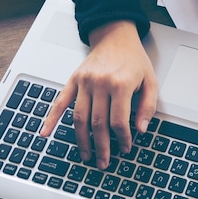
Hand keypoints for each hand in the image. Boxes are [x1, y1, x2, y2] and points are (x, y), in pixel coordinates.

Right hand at [40, 20, 157, 169]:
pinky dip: (51, 119)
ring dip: (82, 140)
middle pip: (98, 123)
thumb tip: (141, 129)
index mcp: (121, 84)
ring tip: (86, 155)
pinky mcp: (73, 80)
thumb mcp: (151, 80)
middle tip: (104, 162)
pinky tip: (46, 133)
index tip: (126, 148)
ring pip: (79, 118)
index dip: (123, 138)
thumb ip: (148, 106)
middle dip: (102, 147)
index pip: (119, 120)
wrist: (116, 36)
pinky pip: (60, 102)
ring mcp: (84, 82)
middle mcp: (100, 84)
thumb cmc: (134, 58)